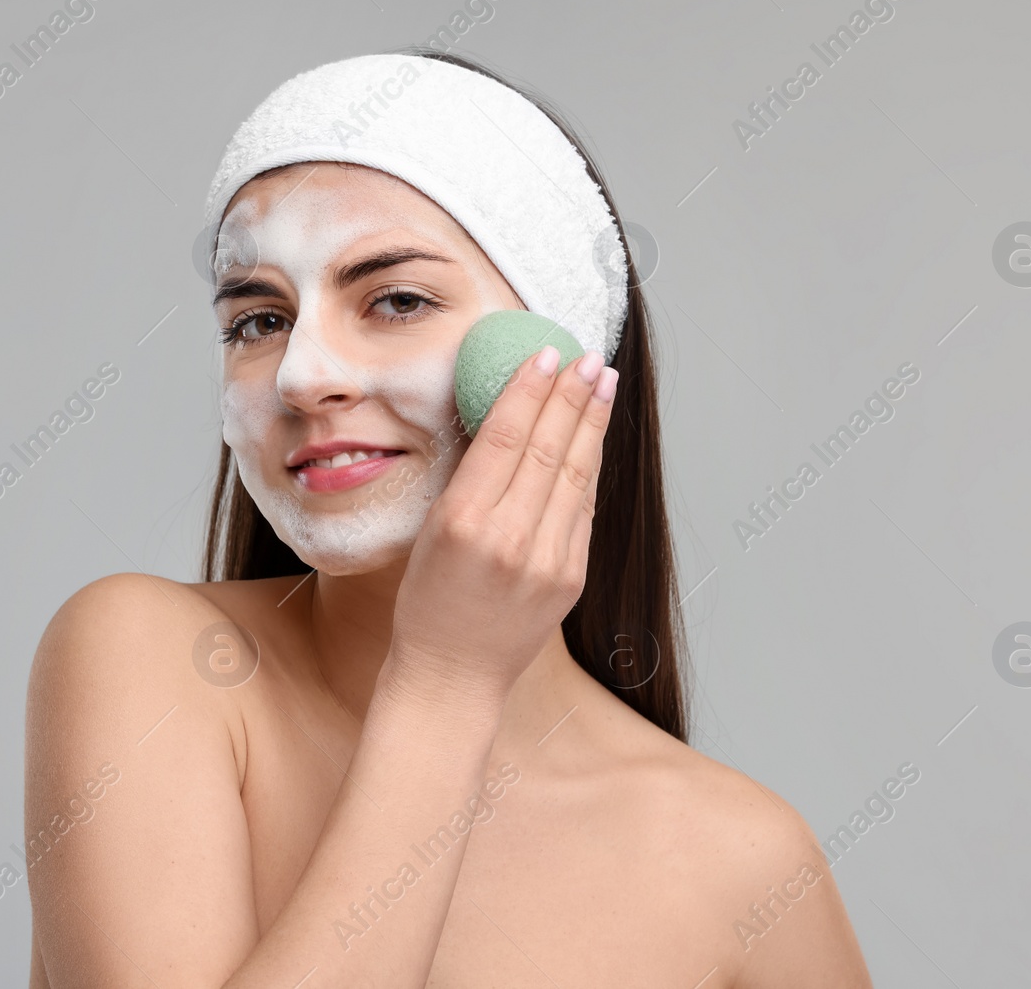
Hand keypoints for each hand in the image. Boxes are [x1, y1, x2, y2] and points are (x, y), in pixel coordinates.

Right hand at [384, 345, 618, 704]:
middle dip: (571, 396)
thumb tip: (501, 419)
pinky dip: (588, 467)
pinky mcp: (571, 578)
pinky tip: (593, 437)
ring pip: (575, 474)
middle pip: (547, 448)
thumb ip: (469, 481)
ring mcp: (548, 560)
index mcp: (465, 523)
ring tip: (603, 382)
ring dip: (591, 423)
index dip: (529, 390)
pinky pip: (582, 509)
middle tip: (588, 356)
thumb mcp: (430, 534)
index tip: (546, 353)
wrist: (452, 677)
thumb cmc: (427, 605)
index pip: (504, 437)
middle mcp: (512, 539)